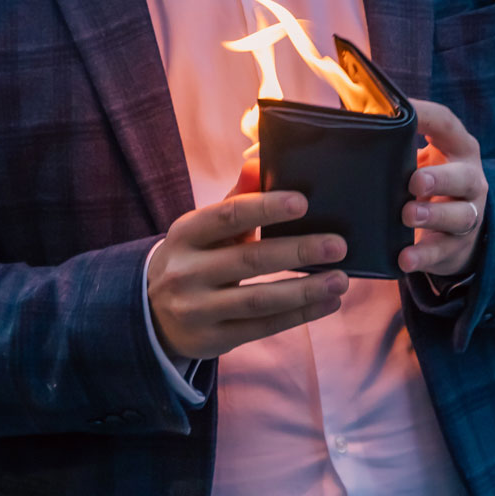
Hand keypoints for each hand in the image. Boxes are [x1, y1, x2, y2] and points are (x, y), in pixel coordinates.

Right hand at [148, 191, 347, 362]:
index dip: (265, 208)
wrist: (153, 313)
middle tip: (338, 245)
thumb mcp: (204, 227)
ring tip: (341, 279)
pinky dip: (300, 315)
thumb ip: (237, 196)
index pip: (227, 216)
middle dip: (297, 251)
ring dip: (305, 290)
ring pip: (259, 300)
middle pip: (249, 260)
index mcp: (185, 234)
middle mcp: (187, 272)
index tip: (303, 202)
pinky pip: (263, 327)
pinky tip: (327, 303)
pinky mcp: (213, 339)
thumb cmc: (194, 258)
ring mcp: (197, 309)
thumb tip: (259, 156)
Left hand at [400, 100, 487, 278]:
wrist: (457, 230)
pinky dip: (425, 256)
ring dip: (433, 216)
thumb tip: (352, 117)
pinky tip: (406, 259)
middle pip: (462, 177)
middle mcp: (470, 181)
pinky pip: (443, 252)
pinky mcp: (458, 247)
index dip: (427, 116)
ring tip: (407, 215)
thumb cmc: (428, 184)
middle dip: (439, 179)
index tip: (405, 113)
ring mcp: (468, 215)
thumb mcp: (419, 160)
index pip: (447, 125)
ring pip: (459, 216)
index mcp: (458, 150)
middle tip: (414, 181)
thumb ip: (395, 144)